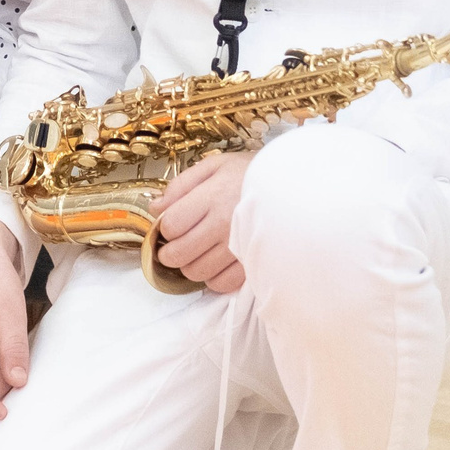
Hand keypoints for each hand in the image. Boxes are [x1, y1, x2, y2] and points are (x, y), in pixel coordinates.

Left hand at [152, 150, 254, 293]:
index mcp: (212, 196)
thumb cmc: (251, 173)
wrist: (294, 186)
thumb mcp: (215, 165)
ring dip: (190, 266)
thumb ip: (181, 185)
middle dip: (170, 252)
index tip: (172, 225)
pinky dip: (213, 278)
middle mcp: (223, 224)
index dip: (165, 228)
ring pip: (196, 272)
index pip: (171, 225)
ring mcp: (239, 247)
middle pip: (179, 254)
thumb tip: (155, 208)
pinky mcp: (252, 264)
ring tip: (198, 253)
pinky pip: (221, 284)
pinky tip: (216, 263)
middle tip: (176, 245)